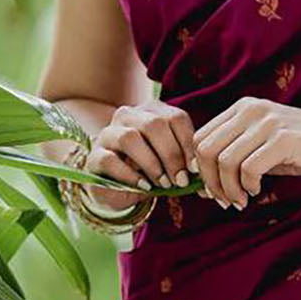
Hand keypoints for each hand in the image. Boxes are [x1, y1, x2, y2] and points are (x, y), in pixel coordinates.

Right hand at [82, 101, 196, 211]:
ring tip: (163, 183)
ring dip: (152, 164)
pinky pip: (110, 160)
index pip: (176, 117)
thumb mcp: (172, 164)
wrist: (119, 188)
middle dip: (172, 155)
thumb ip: (186, 164)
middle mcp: (128, 115)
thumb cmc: (151, 170)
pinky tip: (144, 187)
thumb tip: (205, 184)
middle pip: (154, 125)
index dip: (188, 144)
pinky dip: (130, 176)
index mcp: (153, 111)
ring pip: (130, 138)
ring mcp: (108, 133)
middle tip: (181, 180)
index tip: (195, 169)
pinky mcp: (94, 156)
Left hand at [190, 98, 300, 208]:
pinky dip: (248, 186)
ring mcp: (268, 123)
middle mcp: (252, 110)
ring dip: (229, 188)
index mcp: (244, 108)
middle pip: (206, 149)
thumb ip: (238, 154)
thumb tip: (205, 181)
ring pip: (225, 161)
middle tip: (224, 200)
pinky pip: (249, 168)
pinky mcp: (284, 140)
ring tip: (241, 200)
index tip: (212, 189)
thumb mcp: (267, 144)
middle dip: (210, 181)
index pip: (201, 137)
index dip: (201, 168)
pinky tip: (258, 190)